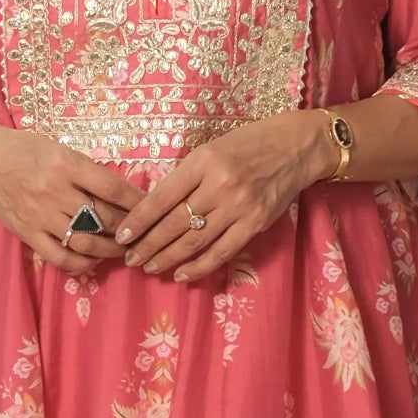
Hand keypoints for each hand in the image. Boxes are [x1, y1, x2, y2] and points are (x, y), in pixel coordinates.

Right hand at [0, 119, 140, 275]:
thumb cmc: (22, 149)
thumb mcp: (58, 148)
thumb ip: (86, 170)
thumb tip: (120, 192)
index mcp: (66, 164)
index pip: (112, 188)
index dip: (137, 202)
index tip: (154, 209)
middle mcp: (55, 191)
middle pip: (104, 218)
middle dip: (129, 229)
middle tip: (145, 234)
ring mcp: (41, 216)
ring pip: (87, 242)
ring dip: (111, 249)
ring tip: (123, 249)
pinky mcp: (28, 234)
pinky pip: (61, 257)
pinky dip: (82, 264)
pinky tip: (93, 260)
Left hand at [115, 114, 331, 280]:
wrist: (296, 147)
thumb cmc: (249, 143)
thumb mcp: (211, 149)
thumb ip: (187, 176)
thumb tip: (156, 207)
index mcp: (203, 162)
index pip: (161, 197)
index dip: (139, 220)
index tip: (121, 235)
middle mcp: (219, 186)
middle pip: (174, 224)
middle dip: (148, 245)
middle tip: (130, 258)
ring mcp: (239, 207)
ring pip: (194, 241)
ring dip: (167, 258)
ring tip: (149, 267)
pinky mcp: (255, 224)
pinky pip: (221, 252)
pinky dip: (199, 266)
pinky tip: (181, 273)